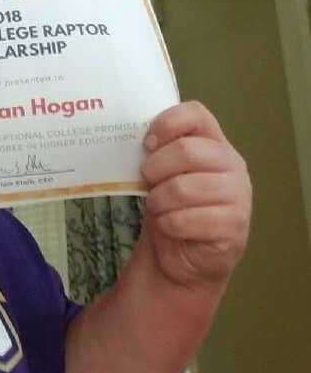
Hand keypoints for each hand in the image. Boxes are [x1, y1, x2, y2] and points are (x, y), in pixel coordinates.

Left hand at [141, 101, 251, 288]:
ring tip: (159, 208)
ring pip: (183, 188)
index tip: (146, 143)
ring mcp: (238, 197)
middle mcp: (233, 166)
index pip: (196, 114)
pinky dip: (167, 224)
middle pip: (187, 151)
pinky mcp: (233, 228)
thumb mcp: (161, 176)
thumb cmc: (171, 209)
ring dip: (158, 201)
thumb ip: (157, 153)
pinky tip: (170, 227)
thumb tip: (134, 138)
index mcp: (215, 145)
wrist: (182, 257)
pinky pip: (185, 220)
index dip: (166, 124)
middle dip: (155, 169)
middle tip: (148, 183)